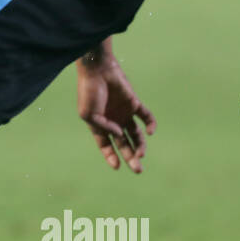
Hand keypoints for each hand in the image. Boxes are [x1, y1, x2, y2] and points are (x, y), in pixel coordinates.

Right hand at [76, 57, 155, 172]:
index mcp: (99, 126)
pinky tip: (150, 133)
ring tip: (142, 155)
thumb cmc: (89, 92)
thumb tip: (119, 134)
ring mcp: (124, 113)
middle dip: (130, 157)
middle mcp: (113, 122)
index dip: (110, 157)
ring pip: (136, 135)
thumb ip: (103, 127)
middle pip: (124, 144)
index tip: (116, 167)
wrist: (98, 71)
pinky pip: (146, 117)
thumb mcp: (88, 114)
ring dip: (140, 146)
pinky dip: (150, 125)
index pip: (106, 146)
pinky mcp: (134, 104)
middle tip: (138, 170)